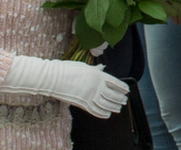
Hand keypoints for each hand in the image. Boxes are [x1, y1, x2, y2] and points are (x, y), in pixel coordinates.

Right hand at [0, 56, 128, 118]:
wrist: (53, 78)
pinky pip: (95, 110)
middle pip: (112, 95)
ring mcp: (89, 96)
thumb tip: (102, 68)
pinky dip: (103, 113)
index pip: (114, 83)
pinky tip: (107, 114)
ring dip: (113, 107)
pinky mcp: (82, 104)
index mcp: (97, 75)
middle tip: (124, 100)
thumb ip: (94, 70)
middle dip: (119, 98)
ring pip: (106, 104)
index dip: (122, 87)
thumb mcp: (83, 66)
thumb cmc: (67, 69)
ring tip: (118, 108)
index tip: (127, 90)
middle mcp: (95, 86)